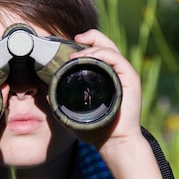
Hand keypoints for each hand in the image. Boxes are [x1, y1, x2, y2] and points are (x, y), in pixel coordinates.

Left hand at [67, 29, 143, 148]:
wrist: (113, 142)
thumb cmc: (94, 129)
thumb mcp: (72, 112)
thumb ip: (61, 101)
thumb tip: (47, 92)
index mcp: (104, 75)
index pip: (97, 50)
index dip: (85, 43)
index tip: (69, 46)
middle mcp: (115, 71)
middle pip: (105, 43)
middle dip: (90, 36)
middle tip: (74, 39)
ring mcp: (124, 74)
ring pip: (110, 48)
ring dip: (92, 47)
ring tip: (75, 56)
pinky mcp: (130, 78)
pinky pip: (117, 59)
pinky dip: (102, 55)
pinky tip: (88, 59)